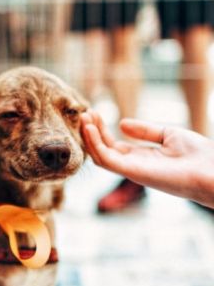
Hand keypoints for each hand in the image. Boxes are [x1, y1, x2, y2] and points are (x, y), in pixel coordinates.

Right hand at [80, 109, 213, 207]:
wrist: (212, 168)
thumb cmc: (197, 154)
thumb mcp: (167, 134)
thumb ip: (144, 131)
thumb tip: (121, 124)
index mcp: (140, 157)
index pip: (112, 144)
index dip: (101, 129)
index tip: (94, 113)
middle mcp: (132, 165)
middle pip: (103, 149)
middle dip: (92, 132)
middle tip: (85, 113)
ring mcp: (131, 169)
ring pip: (99, 155)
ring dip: (89, 137)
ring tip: (84, 118)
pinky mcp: (131, 172)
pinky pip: (106, 159)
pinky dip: (95, 144)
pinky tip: (90, 128)